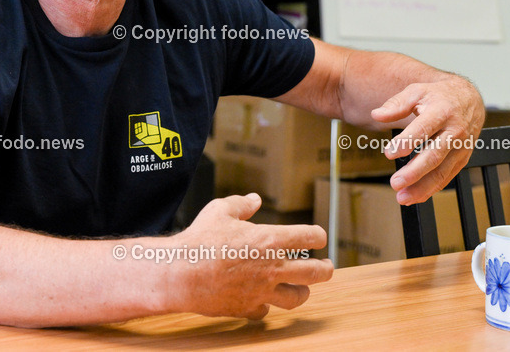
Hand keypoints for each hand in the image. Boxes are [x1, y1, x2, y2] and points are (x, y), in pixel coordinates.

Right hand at [167, 193, 332, 318]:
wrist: (182, 274)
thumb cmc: (200, 240)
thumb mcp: (220, 210)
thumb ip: (242, 204)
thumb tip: (254, 199)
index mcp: (271, 240)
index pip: (311, 237)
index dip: (318, 235)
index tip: (318, 237)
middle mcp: (274, 267)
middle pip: (316, 272)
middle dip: (326, 269)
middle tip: (327, 267)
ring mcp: (263, 291)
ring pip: (298, 297)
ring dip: (302, 291)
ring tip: (301, 287)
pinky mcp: (249, 308)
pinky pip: (266, 309)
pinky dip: (266, 304)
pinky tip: (261, 298)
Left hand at [372, 75, 484, 204]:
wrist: (469, 100)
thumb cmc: (438, 96)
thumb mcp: (417, 91)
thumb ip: (396, 104)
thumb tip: (377, 115)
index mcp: (442, 111)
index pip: (423, 129)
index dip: (406, 142)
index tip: (389, 154)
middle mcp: (454, 131)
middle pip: (434, 155)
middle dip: (414, 172)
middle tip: (395, 183)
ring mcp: (460, 147)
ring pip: (442, 171)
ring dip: (422, 187)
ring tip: (402, 197)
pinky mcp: (463, 158)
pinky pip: (447, 176)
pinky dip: (432, 189)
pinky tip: (415, 196)